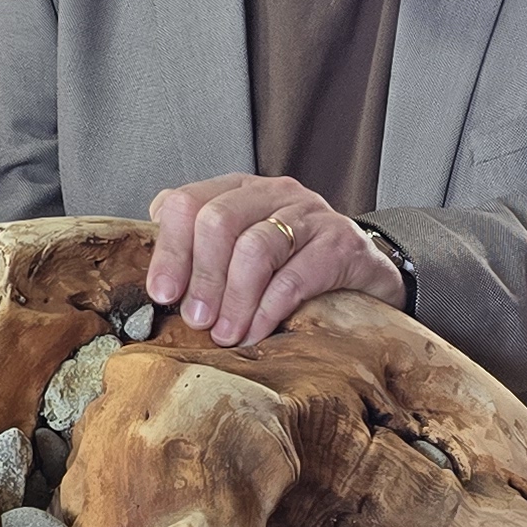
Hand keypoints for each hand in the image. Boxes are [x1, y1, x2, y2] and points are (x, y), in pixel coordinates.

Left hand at [145, 174, 402, 345]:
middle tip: (197, 321)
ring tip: (226, 335)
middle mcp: (272, 193)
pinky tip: (257, 332)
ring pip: (256, 246)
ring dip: (235, 299)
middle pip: (219, 220)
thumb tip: (159, 293)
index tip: (163, 294)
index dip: (170, 250)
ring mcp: (310, 214)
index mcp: (237, 191)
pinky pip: (296, 276)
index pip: (187, 203)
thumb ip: (202, 262)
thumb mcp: (242, 259)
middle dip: (203, 277)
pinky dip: (269, 309)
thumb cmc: (294, 271)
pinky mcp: (342, 243)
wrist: (366, 278)